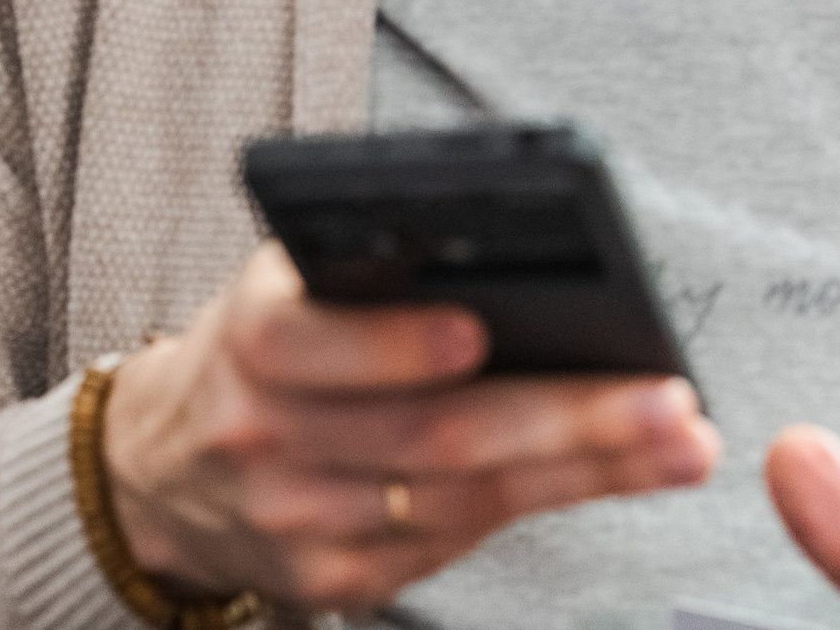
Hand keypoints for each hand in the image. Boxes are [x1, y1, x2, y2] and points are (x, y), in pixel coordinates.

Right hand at [103, 242, 719, 615]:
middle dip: (562, 419)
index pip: (317, 342)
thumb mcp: (281, 285)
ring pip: (461, 499)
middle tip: (663, 401)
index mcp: (249, 338)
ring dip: (584, 472)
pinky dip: (539, 506)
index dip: (395, 343)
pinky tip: (609, 479)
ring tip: (676, 442)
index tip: (478, 331)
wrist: (163, 464)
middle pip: (429, 434)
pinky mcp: (330, 579)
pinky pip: (451, 547)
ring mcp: (297, 520)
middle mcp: (264, 434)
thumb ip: (364, 270)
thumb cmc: (260, 349)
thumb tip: (505, 259)